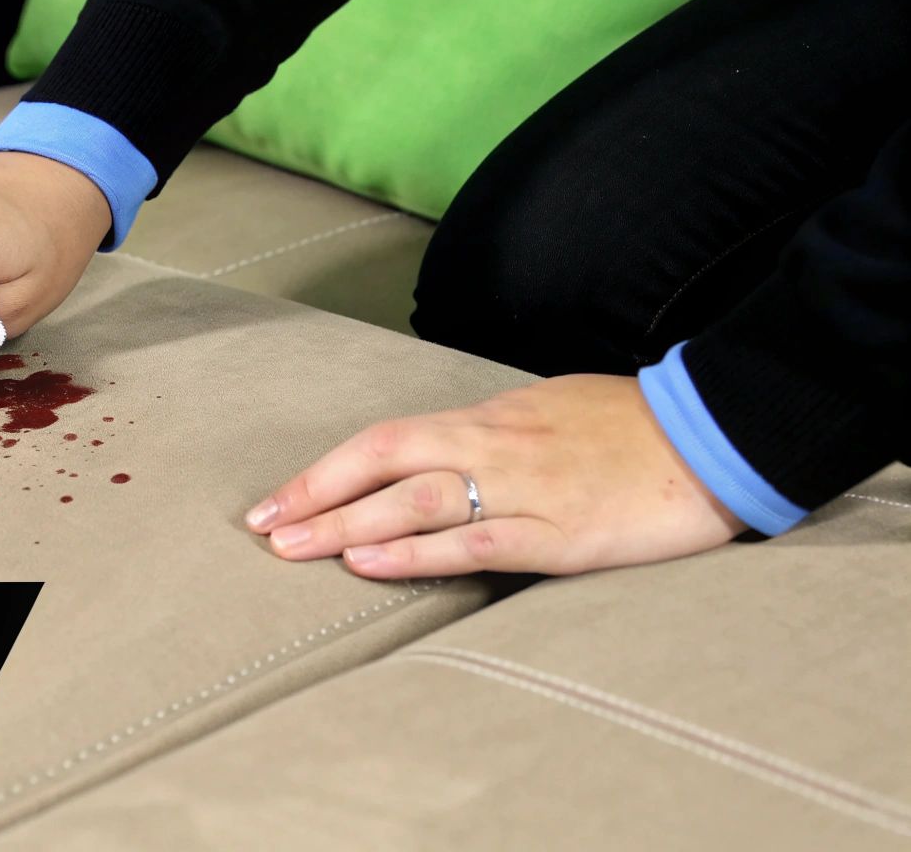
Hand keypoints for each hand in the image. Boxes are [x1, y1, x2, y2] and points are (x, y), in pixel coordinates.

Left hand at [244, 375, 744, 576]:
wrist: (718, 434)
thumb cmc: (631, 425)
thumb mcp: (546, 414)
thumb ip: (489, 437)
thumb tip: (438, 459)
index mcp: (487, 418)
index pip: (384, 439)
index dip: (324, 469)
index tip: (274, 499)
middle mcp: (494, 446)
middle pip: (383, 462)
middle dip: (314, 495)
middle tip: (259, 527)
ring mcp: (527, 489)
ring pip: (416, 500)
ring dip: (346, 523)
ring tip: (292, 547)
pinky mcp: (563, 534)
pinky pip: (476, 540)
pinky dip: (416, 552)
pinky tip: (368, 563)